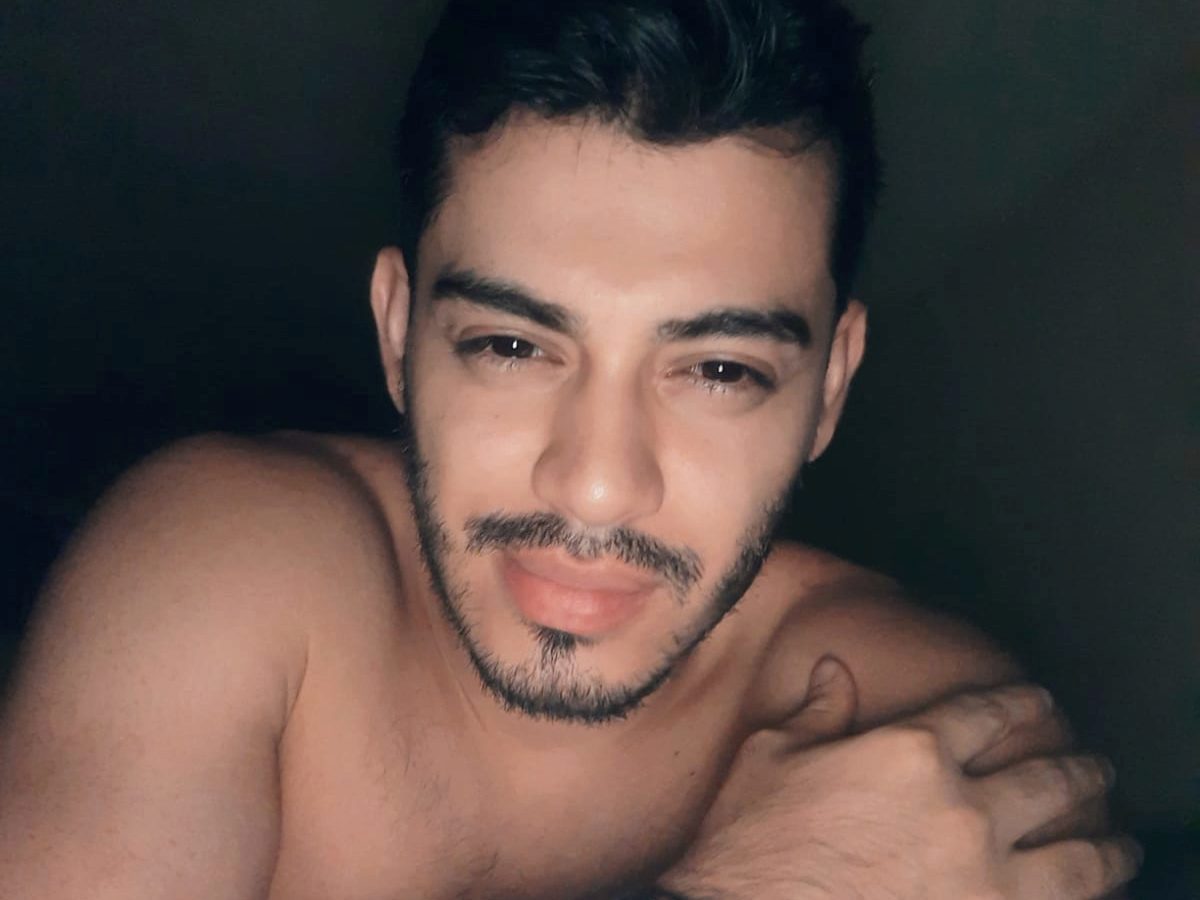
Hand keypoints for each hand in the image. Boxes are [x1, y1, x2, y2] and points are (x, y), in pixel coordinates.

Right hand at [659, 660, 1140, 899]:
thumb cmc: (750, 844)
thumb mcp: (768, 757)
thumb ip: (816, 712)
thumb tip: (834, 671)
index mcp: (909, 751)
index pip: (985, 714)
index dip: (1018, 703)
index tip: (1038, 700)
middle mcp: (961, 806)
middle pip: (1044, 778)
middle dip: (1078, 769)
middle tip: (1096, 766)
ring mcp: (985, 877)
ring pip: (1074, 853)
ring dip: (1105, 844)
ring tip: (1121, 842)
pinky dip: (1089, 899)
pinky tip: (1095, 896)